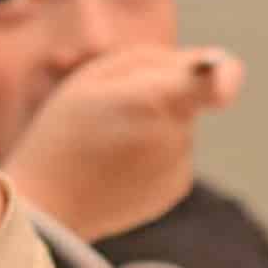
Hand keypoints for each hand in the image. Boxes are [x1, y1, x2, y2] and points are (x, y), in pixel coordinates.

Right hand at [4, 46, 244, 242]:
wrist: (44, 207)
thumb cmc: (62, 134)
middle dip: (157, 95)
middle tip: (107, 115)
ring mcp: (177, 166)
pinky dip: (151, 155)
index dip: (221, 74)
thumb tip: (204, 69)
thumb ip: (153, 60)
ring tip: (105, 146)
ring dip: (151, 126)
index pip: (210, 83)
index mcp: (151, 102)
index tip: (222, 76)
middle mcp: (173, 136)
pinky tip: (116, 168)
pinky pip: (173, 154)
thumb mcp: (92, 78)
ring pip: (178, 125)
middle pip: (185, 96)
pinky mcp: (175, 188)